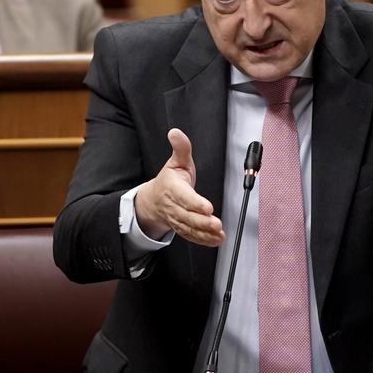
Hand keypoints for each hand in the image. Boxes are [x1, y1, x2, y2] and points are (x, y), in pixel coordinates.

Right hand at [134, 128, 224, 245]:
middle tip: (216, 223)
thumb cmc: (169, 180)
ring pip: (190, 228)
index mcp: (172, 188)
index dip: (195, 203)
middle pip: (188, 215)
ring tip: (218, 233)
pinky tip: (215, 240)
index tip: (207, 207)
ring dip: (204, 233)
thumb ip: (180, 148)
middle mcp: (173, 205)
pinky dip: (203, 240)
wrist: (153, 200)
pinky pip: (191, 236)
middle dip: (203, 221)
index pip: (184, 197)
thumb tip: (175, 132)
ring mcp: (176, 219)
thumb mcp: (176, 161)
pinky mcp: (181, 228)